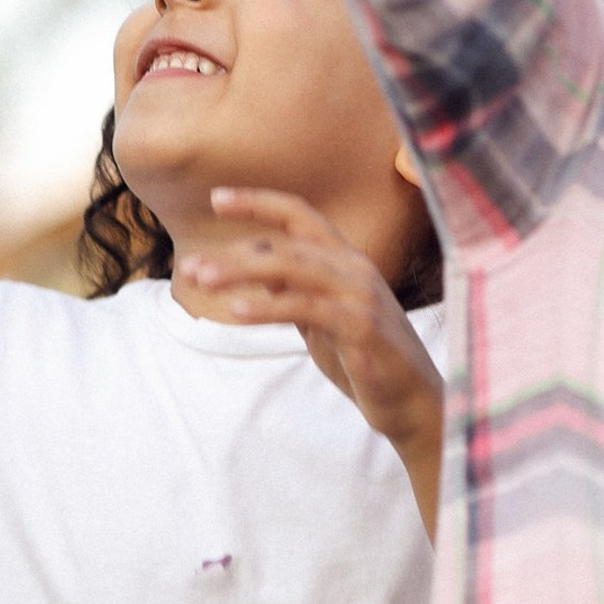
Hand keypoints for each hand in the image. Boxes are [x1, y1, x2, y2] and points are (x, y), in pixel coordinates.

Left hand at [180, 187, 444, 450]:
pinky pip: (307, 308)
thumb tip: (257, 272)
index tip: (217, 199)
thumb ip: (295, 293)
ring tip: (202, 281)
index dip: (259, 202)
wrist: (412, 404)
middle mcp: (355, 268)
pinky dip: (269, 307)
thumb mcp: (322, 320)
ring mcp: (361, 295)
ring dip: (241, 272)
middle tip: (190, 269)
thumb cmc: (366, 362)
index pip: (300, 215)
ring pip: (292, 268)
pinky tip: (236, 312)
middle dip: (234, 254)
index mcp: (346, 260)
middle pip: (286, 243)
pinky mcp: (361, 327)